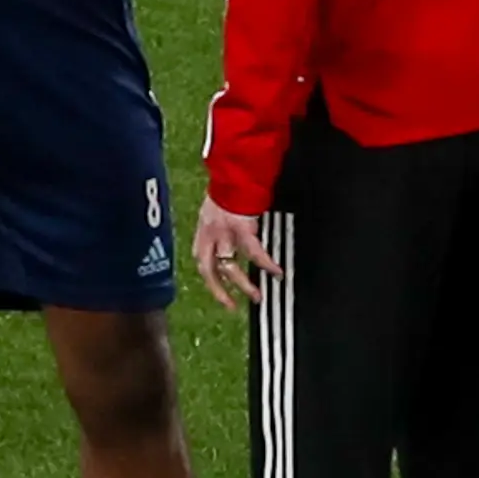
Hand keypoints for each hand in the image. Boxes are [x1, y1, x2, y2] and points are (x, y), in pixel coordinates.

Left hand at [189, 197, 285, 311]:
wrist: (238, 171)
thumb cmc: (232, 187)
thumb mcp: (218, 207)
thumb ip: (222, 225)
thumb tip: (232, 238)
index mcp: (204, 229)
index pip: (201, 260)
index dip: (209, 278)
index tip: (220, 292)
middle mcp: (210, 233)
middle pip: (209, 269)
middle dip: (218, 291)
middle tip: (231, 306)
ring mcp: (224, 231)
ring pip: (230, 267)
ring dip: (244, 284)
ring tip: (258, 296)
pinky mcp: (242, 227)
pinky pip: (253, 252)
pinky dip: (265, 263)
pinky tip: (277, 271)